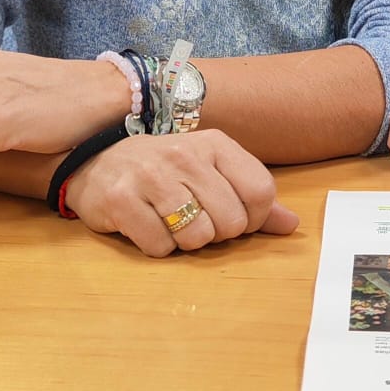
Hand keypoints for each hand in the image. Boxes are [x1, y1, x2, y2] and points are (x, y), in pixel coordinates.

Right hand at [62, 130, 299, 256]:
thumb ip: (252, 197)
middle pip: (231, 222)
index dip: (253, 218)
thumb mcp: (212, 171)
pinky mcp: (120, 200)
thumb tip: (291, 225)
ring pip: (197, 238)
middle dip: (218, 234)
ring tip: (171, 222)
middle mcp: (184, 154)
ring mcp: (151, 176)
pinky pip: (159, 247)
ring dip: (186, 242)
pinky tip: (147, 225)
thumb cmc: (165, 170)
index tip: (233, 217)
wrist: (97, 161)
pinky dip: (157, 247)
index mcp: (214, 143)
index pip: (260, 191)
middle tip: (196, 219)